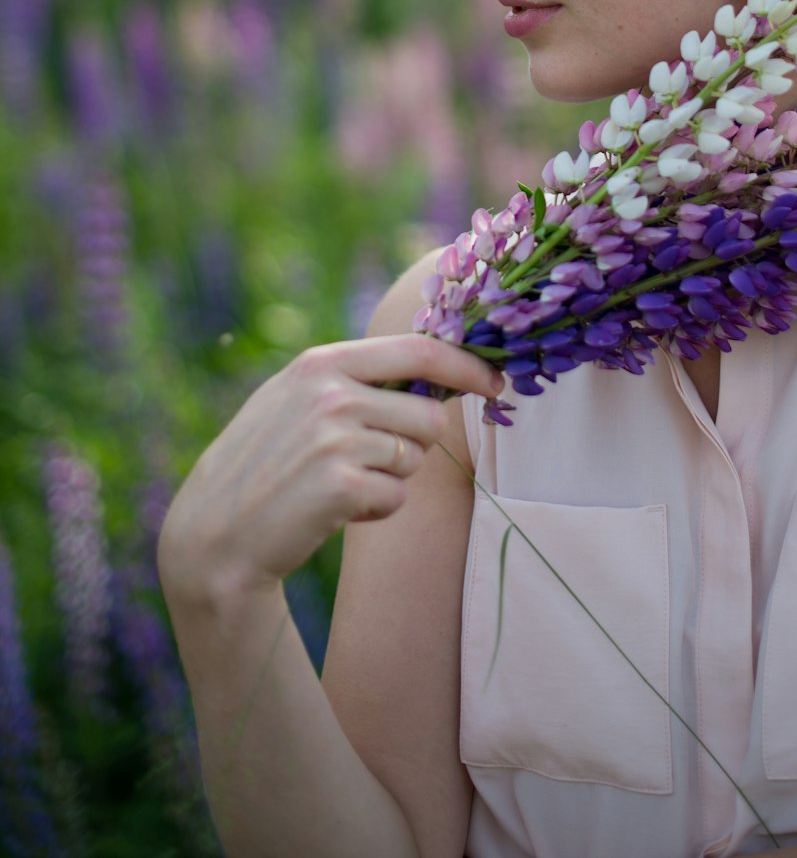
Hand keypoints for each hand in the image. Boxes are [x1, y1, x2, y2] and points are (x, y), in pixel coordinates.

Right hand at [157, 334, 502, 603]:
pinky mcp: (341, 486)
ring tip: (338, 484)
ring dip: (390, 478)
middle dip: (414, 445)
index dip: (466, 366)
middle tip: (368, 462)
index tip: (495, 382)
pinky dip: (376, 508)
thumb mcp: (296, 399)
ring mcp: (334, 438)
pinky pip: (396, 496)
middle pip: (427, 415)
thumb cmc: (264, 464)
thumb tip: (436, 371)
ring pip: (414, 458)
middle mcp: (330, 393)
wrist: (214, 533)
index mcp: (322, 363)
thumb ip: (355, 378)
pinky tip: (334, 509)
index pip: (418, 350)